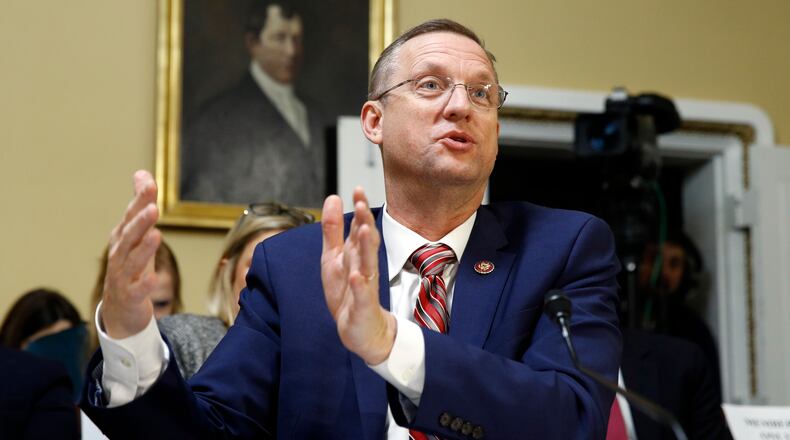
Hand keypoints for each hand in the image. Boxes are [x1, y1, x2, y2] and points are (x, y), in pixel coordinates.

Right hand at [100, 170, 161, 338]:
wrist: (119, 308)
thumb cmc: (130, 264)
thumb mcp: (136, 234)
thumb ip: (141, 205)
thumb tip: (142, 173)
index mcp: (123, 237)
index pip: (132, 215)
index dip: (141, 200)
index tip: (150, 183)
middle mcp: (120, 253)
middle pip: (130, 235)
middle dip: (140, 221)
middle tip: (154, 207)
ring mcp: (123, 275)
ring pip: (133, 261)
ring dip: (144, 248)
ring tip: (156, 235)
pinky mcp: (131, 296)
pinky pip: (138, 289)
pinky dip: (145, 284)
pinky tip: (154, 278)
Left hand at [321, 188, 395, 364]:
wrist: (362, 331)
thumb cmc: (348, 293)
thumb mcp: (333, 258)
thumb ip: (333, 230)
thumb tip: (333, 197)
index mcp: (356, 255)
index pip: (360, 228)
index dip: (359, 210)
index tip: (357, 189)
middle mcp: (364, 268)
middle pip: (366, 243)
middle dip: (364, 223)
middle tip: (362, 203)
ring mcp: (365, 288)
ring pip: (367, 265)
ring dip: (365, 248)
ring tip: (363, 230)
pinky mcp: (363, 308)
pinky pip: (363, 296)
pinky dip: (360, 286)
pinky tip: (357, 276)